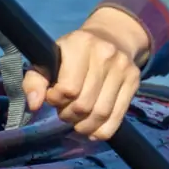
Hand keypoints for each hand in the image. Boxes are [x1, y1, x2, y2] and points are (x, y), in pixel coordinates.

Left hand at [22, 6, 151, 139]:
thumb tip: (34, 105)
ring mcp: (123, 68)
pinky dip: (102, 131)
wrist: (111, 37)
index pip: (68, 88)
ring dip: (83, 126)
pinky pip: (117, 117)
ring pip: (101, 113)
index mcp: (80, 44)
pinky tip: (91, 131)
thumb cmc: (73, 52)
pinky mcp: (135, 82)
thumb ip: (35, 80)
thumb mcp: (50, 59)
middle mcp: (105, 54)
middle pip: (84, 104)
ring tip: (75, 122)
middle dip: (68, 115)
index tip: (52, 97)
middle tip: (63, 112)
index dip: (56, 100)